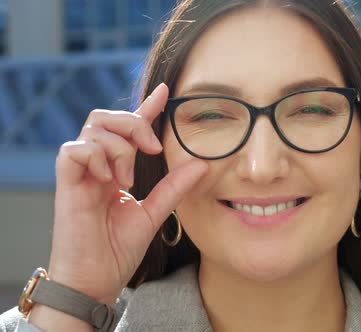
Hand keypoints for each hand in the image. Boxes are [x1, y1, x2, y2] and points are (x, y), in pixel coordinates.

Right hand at [48, 83, 206, 303]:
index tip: (166, 91)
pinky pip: (74, 150)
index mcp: (115, 169)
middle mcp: (96, 165)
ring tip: (127, 179)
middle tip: (153, 149)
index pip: (128, 130)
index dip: (146, 107)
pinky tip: (109, 180)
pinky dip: (97, 157)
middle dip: (134, 123)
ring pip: (94, 129)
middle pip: (106, 118)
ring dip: (120, 148)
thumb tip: (203, 164)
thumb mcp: (154, 213)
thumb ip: (174, 187)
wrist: (97, 280)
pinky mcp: (65, 183)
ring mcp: (79, 173)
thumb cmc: (118, 249)